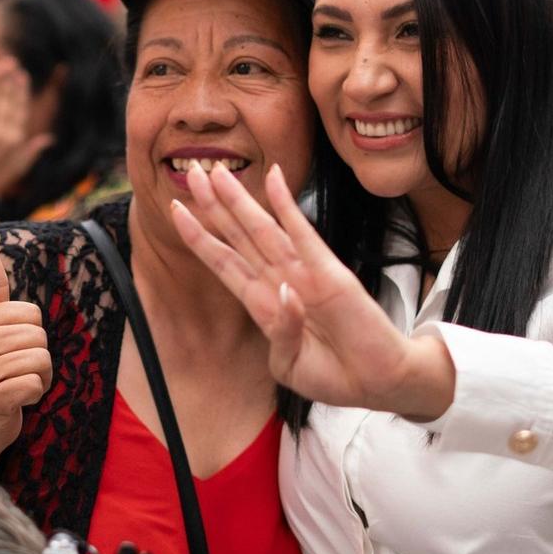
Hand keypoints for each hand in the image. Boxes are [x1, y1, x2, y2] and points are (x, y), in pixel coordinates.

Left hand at [0, 58, 54, 198]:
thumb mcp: (21, 166)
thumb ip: (33, 150)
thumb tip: (49, 139)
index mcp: (16, 139)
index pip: (20, 109)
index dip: (21, 91)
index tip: (22, 75)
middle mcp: (1, 134)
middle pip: (5, 102)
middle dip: (7, 81)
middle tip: (9, 62)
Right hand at [0, 245, 51, 465]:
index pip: (32, 313)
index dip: (31, 335)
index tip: (9, 352)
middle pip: (39, 336)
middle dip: (37, 358)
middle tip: (12, 373)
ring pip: (41, 359)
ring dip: (38, 378)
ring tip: (14, 387)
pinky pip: (36, 384)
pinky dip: (34, 395)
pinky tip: (15, 402)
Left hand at [170, 162, 454, 419]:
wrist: (376, 382)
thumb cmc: (333, 375)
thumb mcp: (290, 365)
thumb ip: (281, 332)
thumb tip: (286, 293)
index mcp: (264, 305)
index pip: (225, 263)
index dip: (200, 238)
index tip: (176, 211)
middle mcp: (279, 281)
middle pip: (238, 236)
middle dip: (213, 205)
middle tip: (189, 171)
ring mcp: (303, 272)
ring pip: (262, 229)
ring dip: (238, 200)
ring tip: (215, 171)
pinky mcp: (328, 270)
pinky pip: (302, 232)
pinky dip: (288, 205)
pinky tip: (274, 178)